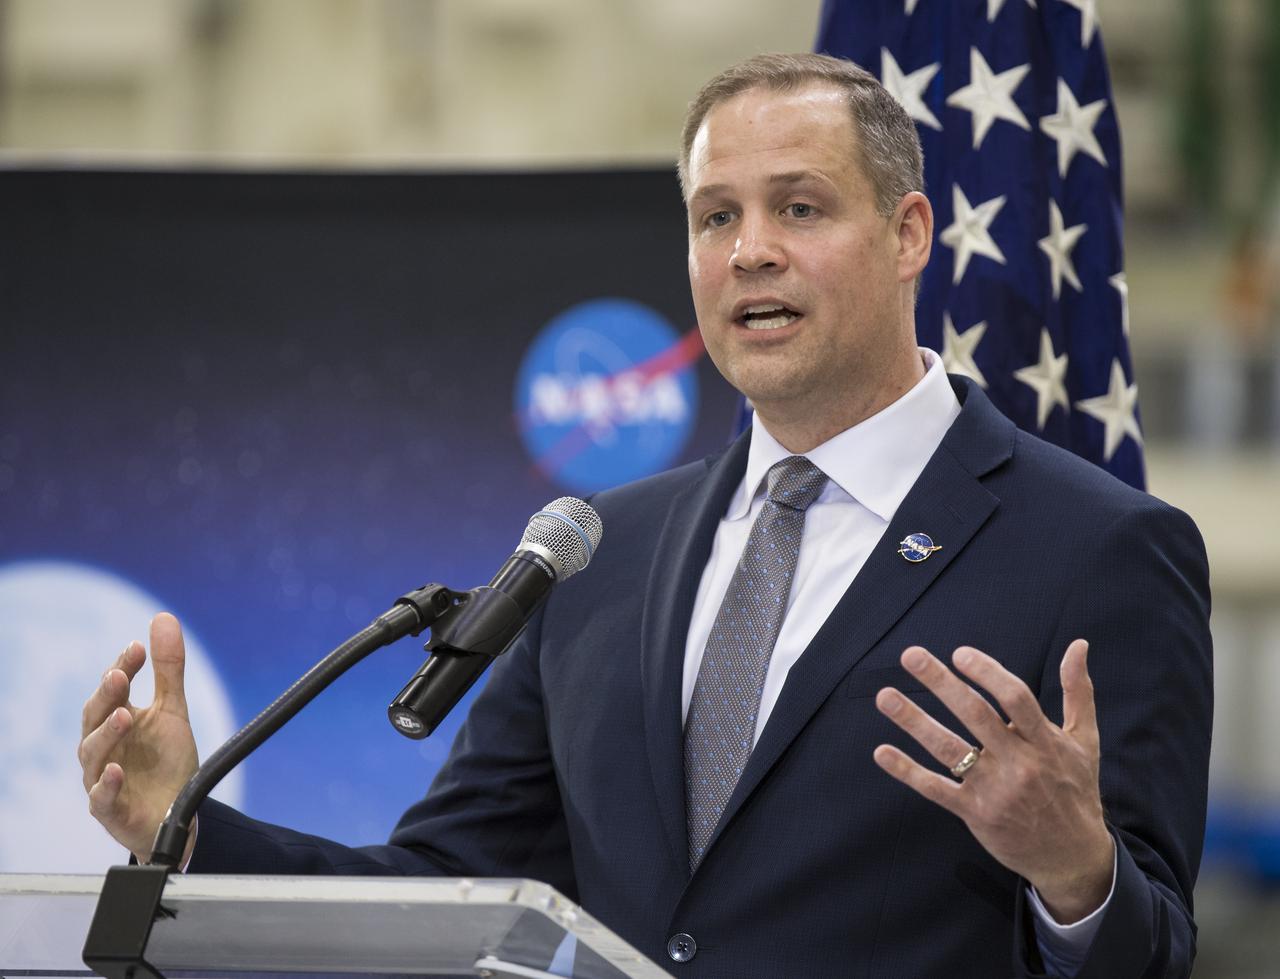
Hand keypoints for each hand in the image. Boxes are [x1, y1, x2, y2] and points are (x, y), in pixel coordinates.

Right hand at [79, 613, 199, 863]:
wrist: (177, 812)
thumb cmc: (167, 760)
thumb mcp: (172, 710)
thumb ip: (168, 670)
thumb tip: (162, 617)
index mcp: (116, 719)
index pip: (113, 688)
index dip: (123, 667)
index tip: (138, 648)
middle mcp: (103, 746)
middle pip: (94, 717)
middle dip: (106, 696)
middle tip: (120, 675)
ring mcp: (102, 777)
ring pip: (93, 754)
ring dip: (107, 734)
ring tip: (125, 715)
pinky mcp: (110, 809)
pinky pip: (101, 797)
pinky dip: (108, 784)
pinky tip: (118, 771)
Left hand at [873, 639, 1113, 923]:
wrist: (1072, 857)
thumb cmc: (1076, 790)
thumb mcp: (1085, 741)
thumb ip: (1078, 691)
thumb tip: (1078, 644)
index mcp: (1045, 742)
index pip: (1015, 699)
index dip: (987, 673)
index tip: (960, 653)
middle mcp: (1019, 763)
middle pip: (975, 716)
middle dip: (941, 683)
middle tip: (910, 655)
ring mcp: (994, 790)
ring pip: (949, 750)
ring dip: (914, 721)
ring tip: (885, 696)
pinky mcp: (975, 814)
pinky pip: (936, 789)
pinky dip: (907, 771)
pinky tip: (882, 752)